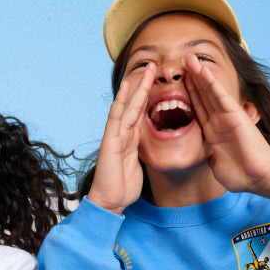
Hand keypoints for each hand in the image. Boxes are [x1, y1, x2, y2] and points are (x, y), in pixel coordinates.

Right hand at [88, 63, 154, 213]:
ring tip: (145, 70)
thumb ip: (143, 154)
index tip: (159, 83)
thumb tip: (152, 149)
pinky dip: (120, 102)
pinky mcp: (110, 142)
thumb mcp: (140, 167)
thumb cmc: (123, 188)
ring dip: (136, 88)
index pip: (141, 113)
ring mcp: (116, 136)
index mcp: (131, 140)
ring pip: (128, 107)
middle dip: (144, 86)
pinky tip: (125, 88)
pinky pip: (115, 118)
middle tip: (153, 67)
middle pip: (135, 105)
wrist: (110, 202)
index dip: (149, 97)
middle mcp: (123, 134)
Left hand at [185, 55, 269, 193]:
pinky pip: (220, 96)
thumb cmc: (240, 175)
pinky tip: (203, 70)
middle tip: (182, 62)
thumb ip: (210, 156)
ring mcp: (226, 117)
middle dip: (192, 79)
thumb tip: (205, 156)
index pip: (197, 110)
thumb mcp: (217, 164)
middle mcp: (218, 122)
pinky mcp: (234, 115)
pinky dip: (212, 83)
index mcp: (212, 134)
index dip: (188, 96)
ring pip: (209, 92)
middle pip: (202, 96)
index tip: (178, 84)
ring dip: (199, 75)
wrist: (257, 177)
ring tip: (189, 59)